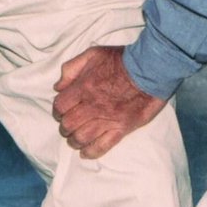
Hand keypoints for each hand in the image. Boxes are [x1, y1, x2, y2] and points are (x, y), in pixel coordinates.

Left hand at [51, 45, 165, 158]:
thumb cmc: (121, 61)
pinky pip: (101, 147)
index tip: (61, 112)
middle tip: (68, 127)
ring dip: (74, 141)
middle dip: (65, 127)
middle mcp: (92, 106)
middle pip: (69, 124)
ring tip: (75, 140)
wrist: (148, 70)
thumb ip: (71, 68)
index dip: (58, 111)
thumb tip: (58, 86)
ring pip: (82, 138)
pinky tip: (85, 153)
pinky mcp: (120, 129)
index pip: (60, 106)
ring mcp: (106, 120)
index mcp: (83, 87)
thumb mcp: (92, 54)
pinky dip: (90, 152)